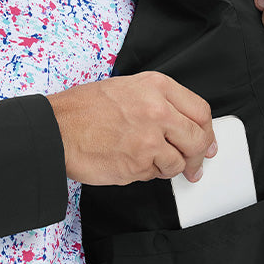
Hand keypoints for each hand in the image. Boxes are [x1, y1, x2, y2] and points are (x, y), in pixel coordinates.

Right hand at [47, 72, 217, 186]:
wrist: (56, 130)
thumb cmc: (83, 109)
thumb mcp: (126, 88)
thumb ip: (159, 102)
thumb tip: (185, 124)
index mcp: (157, 87)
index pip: (201, 112)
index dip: (207, 131)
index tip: (207, 141)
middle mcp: (158, 112)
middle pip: (198, 140)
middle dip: (198, 156)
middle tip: (194, 164)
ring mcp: (149, 141)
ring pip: (178, 163)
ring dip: (169, 166)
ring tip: (147, 159)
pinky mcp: (138, 166)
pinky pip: (155, 175)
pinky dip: (146, 172)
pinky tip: (129, 160)